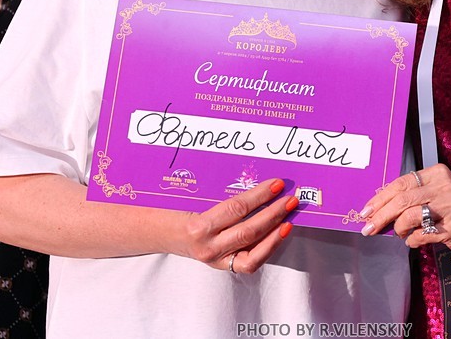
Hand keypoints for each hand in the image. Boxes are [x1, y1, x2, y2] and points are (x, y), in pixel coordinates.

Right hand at [178, 178, 296, 273]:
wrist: (159, 232)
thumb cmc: (174, 209)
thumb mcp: (192, 197)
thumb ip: (221, 195)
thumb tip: (259, 184)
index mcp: (198, 226)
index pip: (237, 209)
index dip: (260, 195)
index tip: (277, 184)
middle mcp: (208, 246)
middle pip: (249, 231)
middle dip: (274, 213)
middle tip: (290, 199)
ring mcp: (216, 260)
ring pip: (254, 252)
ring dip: (275, 233)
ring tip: (289, 217)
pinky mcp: (222, 266)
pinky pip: (250, 261)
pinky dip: (267, 247)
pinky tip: (278, 233)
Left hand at [359, 164, 450, 254]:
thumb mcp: (439, 191)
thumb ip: (413, 195)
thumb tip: (380, 207)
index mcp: (437, 174)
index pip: (400, 183)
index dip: (380, 198)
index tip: (366, 210)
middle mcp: (443, 188)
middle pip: (402, 200)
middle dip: (381, 215)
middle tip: (369, 227)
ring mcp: (450, 208)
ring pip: (409, 217)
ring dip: (398, 229)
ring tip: (399, 233)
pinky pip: (421, 235)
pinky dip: (411, 240)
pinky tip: (413, 240)